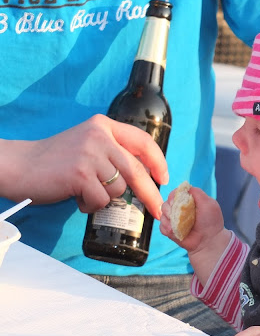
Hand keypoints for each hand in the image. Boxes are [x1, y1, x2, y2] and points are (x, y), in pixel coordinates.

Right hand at [1, 114, 167, 217]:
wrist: (19, 165)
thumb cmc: (56, 160)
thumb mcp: (88, 144)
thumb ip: (112, 152)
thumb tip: (146, 176)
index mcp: (104, 126)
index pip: (143, 141)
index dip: (158, 161)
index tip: (164, 178)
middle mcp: (100, 136)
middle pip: (137, 170)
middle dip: (150, 194)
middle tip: (157, 209)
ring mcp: (90, 154)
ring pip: (119, 188)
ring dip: (105, 197)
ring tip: (85, 191)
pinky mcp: (80, 174)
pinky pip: (101, 200)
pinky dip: (91, 205)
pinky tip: (76, 197)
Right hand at [159, 185, 230, 281]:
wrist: (209, 241)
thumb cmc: (211, 221)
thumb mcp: (209, 203)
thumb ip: (197, 193)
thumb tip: (185, 187)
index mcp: (187, 200)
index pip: (174, 193)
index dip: (173, 196)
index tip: (177, 202)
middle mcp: (179, 209)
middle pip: (165, 203)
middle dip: (169, 208)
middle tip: (177, 215)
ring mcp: (174, 220)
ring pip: (162, 215)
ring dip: (168, 219)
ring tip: (177, 225)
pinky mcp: (170, 231)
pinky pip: (161, 227)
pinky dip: (166, 228)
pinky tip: (174, 231)